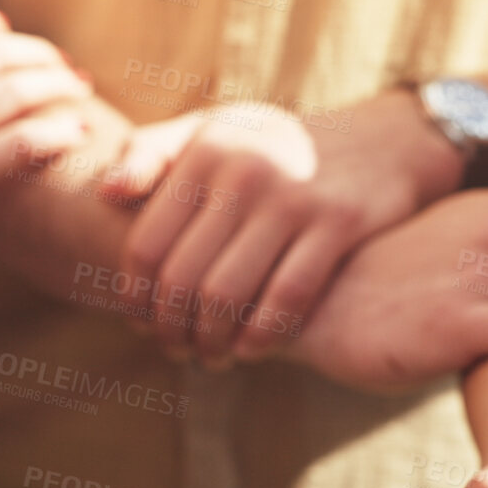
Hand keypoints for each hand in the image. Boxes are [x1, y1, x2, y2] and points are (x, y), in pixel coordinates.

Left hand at [110, 90, 444, 365]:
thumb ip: (152, 153)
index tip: (140, 323)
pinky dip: (260, 337)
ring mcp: (294, 198)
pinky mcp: (339, 223)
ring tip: (209, 356)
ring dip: (211, 342)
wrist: (382, 139)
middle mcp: (244, 172)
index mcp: (205, 151)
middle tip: (174, 350)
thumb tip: (105, 193)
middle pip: (181, 279)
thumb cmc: (278, 146)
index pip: (146, 246)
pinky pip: (286, 299)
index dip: (135, 298)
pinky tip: (251, 351)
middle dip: (170, 330)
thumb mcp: (215, 131)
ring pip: (227, 296)